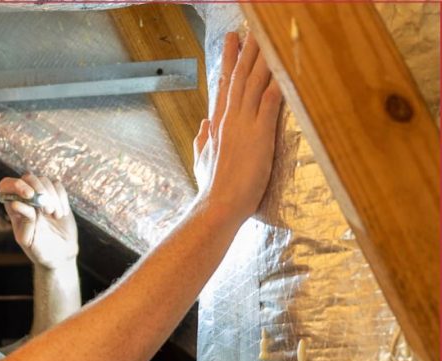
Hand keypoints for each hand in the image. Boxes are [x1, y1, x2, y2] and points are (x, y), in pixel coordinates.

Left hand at [0, 173, 78, 270]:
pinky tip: (61, 214)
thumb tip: (15, 203)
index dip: (15, 185)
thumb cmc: (39, 249)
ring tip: (54, 215)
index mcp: (14, 208)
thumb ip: (23, 221)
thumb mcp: (28, 239)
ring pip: (44, 179)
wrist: (59, 254)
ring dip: (51, 197)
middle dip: (38, 189)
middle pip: (27, 177)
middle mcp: (26, 199)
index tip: (30, 195)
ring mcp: (42, 196)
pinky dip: (62, 198)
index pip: (6, 186)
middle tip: (46, 210)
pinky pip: (58, 185)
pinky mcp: (57, 197)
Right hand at [193, 32, 283, 224]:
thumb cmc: (212, 188)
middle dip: (246, 50)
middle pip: (239, 77)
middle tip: (250, 27)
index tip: (232, 43)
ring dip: (263, 58)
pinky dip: (278, 83)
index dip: (229, 62)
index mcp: (218, 126)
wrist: (218, 205)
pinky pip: (271, 102)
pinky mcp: (260, 135)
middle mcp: (229, 120)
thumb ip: (203, 141)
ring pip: (254, 83)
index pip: (224, 87)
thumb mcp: (202, 162)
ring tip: (268, 37)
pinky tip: (285, 67)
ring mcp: (244, 125)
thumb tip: (203, 124)